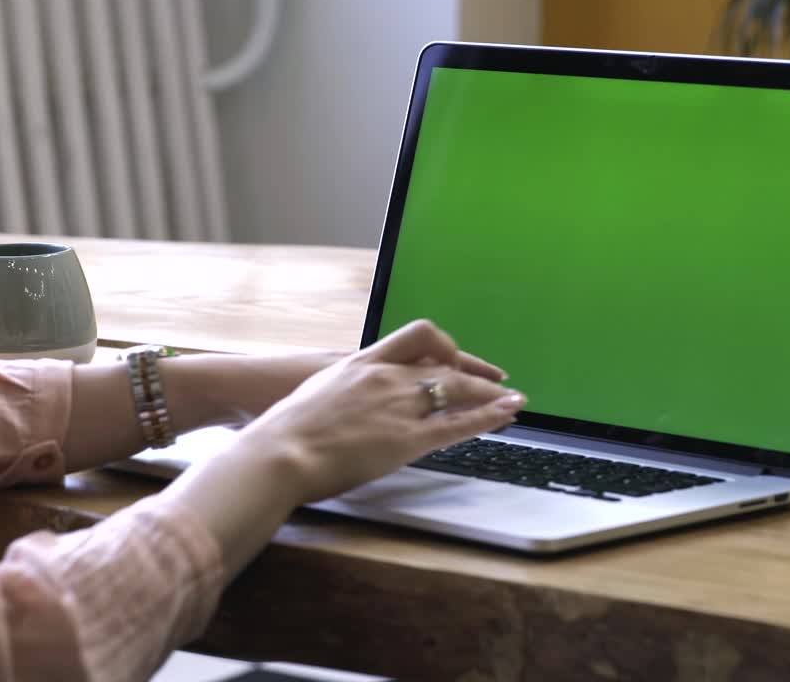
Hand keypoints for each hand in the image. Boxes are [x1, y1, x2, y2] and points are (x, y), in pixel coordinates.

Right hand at [231, 319, 523, 501]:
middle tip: (495, 381)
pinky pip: (457, 424)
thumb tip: (345, 399)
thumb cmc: (284, 431)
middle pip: (442, 363)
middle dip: (473, 373)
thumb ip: (339, 390)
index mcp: (360, 362)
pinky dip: (488, 417)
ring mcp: (398, 406)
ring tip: (512, 400)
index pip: (414, 338)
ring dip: (489, 394)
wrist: (278, 451)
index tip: (456, 357)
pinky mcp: (406, 439)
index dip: (443, 346)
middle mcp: (385, 377)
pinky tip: (506, 415)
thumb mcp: (314, 393)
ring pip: (457, 390)